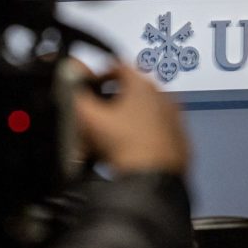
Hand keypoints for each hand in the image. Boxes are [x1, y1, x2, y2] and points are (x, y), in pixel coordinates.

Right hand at [74, 63, 188, 175]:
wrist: (153, 181)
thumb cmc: (121, 144)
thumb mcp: (89, 120)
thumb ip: (74, 95)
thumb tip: (66, 78)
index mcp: (143, 84)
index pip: (118, 66)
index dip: (99, 74)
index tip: (88, 87)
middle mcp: (164, 96)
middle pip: (133, 89)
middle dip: (112, 99)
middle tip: (96, 114)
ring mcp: (175, 119)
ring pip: (146, 110)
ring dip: (127, 117)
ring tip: (110, 135)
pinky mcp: (180, 141)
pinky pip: (157, 130)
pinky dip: (143, 134)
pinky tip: (130, 149)